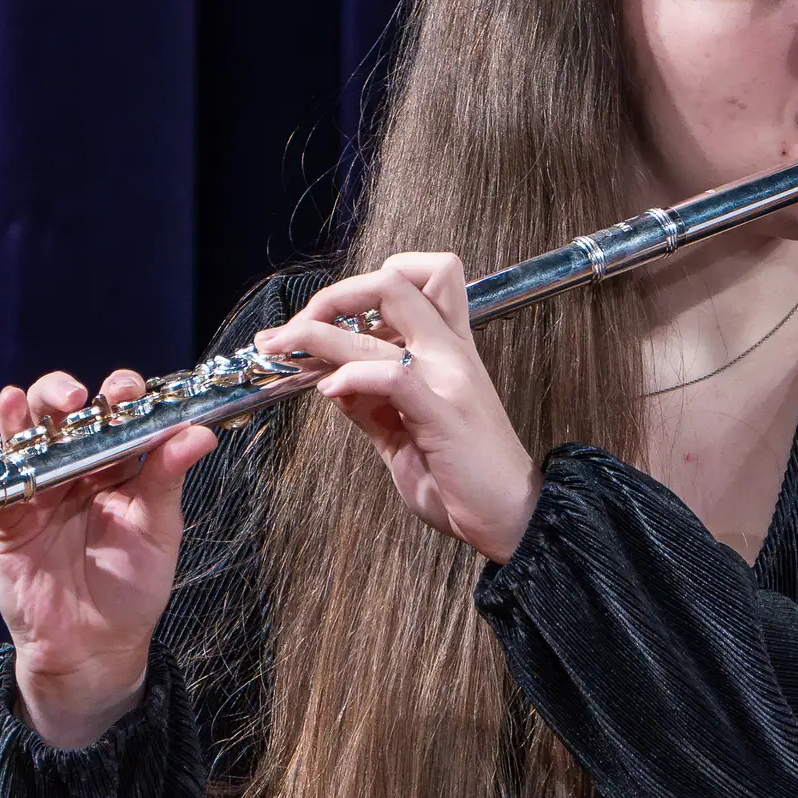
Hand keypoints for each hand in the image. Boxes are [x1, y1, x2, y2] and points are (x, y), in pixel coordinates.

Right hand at [0, 368, 216, 746]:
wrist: (90, 647)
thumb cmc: (130, 590)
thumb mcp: (158, 529)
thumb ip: (169, 478)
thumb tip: (200, 432)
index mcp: (119, 469)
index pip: (120, 416)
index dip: (126, 397)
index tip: (134, 393)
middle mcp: (78, 470)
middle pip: (71, 413)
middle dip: (79, 394)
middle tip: (100, 397)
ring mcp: (40, 487)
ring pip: (34, 430)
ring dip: (44, 404)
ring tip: (64, 398)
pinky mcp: (7, 512)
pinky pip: (3, 469)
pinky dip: (6, 434)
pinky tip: (11, 405)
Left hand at [256, 253, 539, 563]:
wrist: (514, 518)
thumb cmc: (468, 479)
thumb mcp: (407, 435)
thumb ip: (372, 406)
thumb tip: (333, 383)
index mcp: (448, 352)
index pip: (423, 279)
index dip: (368, 285)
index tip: (329, 316)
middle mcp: (450, 354)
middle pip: (394, 282)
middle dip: (333, 296)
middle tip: (296, 327)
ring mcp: (448, 380)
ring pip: (379, 323)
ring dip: (317, 333)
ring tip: (282, 348)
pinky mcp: (442, 413)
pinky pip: (391, 376)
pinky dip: (351, 375)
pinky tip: (329, 390)